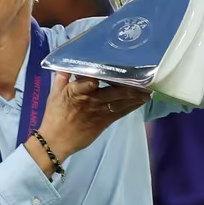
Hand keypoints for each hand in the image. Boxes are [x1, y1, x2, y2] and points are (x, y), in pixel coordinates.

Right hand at [32, 73, 150, 167]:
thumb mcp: (54, 94)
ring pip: (120, 102)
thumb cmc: (54, 116)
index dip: (99, 77)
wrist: (56, 141)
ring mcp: (98, 112)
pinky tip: (142, 101)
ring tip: (149, 88)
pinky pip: (121, 113)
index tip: (113, 70)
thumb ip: (63, 77)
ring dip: (135, 96)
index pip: (87, 82)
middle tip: (143, 77)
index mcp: (75, 92)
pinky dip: (132, 106)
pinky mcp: (104, 122)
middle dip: (129, 85)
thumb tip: (67, 64)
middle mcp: (90, 101)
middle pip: (112, 92)